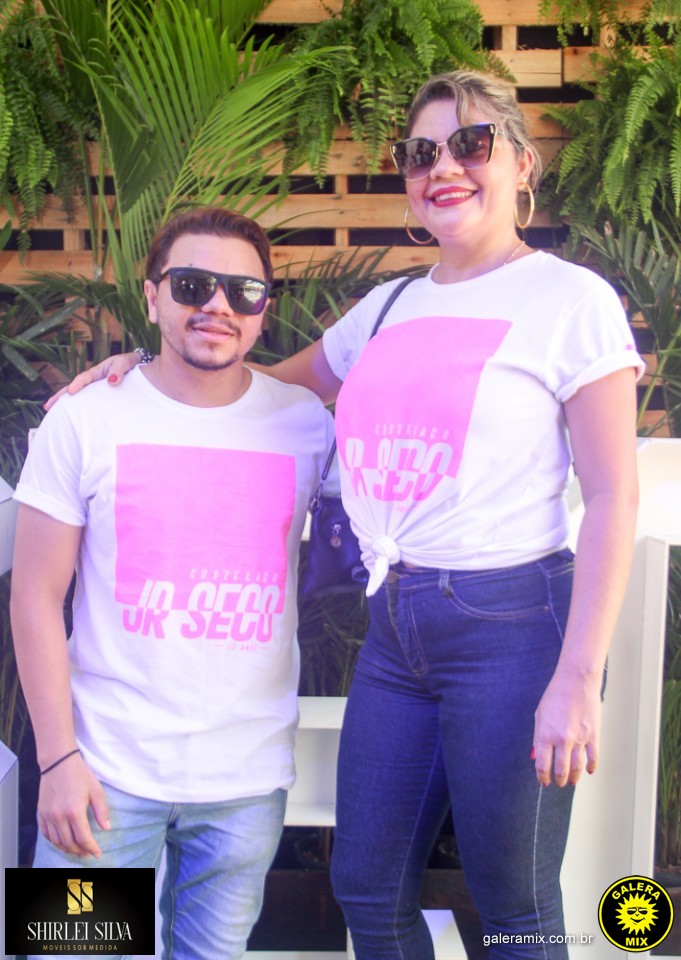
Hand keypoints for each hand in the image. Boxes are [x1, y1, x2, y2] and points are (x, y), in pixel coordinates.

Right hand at [37, 754, 110, 856]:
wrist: (58, 762)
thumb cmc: (79, 774)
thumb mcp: (96, 790)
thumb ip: (101, 811)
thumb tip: (106, 828)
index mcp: (74, 811)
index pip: (83, 838)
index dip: (91, 848)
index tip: (97, 853)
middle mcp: (59, 816)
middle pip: (69, 843)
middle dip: (80, 851)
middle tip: (88, 853)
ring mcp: (48, 815)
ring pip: (57, 841)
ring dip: (67, 848)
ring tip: (77, 849)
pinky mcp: (41, 813)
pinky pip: (46, 834)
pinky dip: (54, 841)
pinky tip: (62, 841)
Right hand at [43, 352, 140, 411]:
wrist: (140, 366)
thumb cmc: (130, 363)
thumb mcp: (125, 363)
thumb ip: (119, 371)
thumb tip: (112, 382)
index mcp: (97, 372)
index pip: (84, 378)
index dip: (77, 384)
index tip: (70, 392)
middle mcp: (93, 381)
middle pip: (74, 388)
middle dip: (60, 397)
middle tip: (48, 407)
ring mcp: (95, 390)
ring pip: (78, 397)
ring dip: (65, 405)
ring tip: (53, 414)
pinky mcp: (100, 398)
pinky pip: (87, 403)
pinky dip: (78, 409)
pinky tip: (73, 420)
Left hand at [532, 669, 601, 787]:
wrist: (576, 681)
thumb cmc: (555, 696)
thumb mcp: (540, 715)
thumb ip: (539, 736)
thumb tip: (538, 755)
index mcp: (545, 735)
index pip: (542, 764)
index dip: (542, 776)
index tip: (544, 781)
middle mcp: (562, 740)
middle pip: (560, 770)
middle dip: (558, 780)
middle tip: (558, 783)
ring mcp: (579, 739)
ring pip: (577, 768)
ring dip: (574, 778)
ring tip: (572, 781)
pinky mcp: (593, 736)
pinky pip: (593, 758)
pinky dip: (591, 767)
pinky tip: (589, 771)